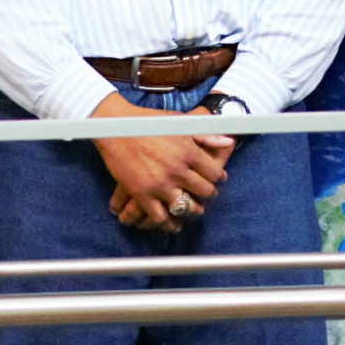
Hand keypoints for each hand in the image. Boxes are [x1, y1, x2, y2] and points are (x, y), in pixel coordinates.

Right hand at [92, 93, 236, 231]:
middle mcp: (177, 170)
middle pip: (204, 192)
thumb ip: (205, 134)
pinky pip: (160, 217)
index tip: (217, 179)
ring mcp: (160, 184)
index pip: (215, 173)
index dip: (219, 177)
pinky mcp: (142, 194)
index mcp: (189, 151)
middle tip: (207, 195)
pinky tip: (172, 224)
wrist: (115, 126)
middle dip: (209, 195)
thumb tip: (228, 141)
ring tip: (193, 210)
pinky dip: (168, 223)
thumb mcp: (180, 122)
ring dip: (192, 211)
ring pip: (186, 207)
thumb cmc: (149, 121)